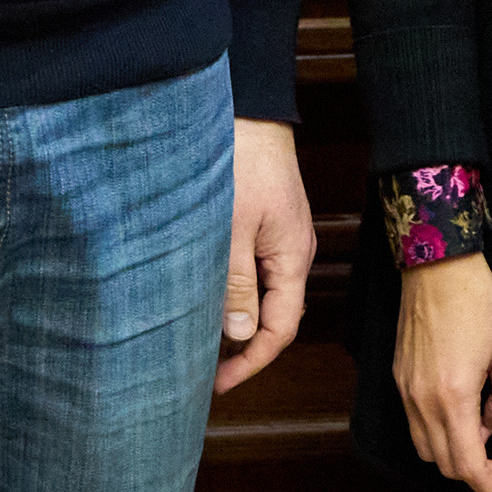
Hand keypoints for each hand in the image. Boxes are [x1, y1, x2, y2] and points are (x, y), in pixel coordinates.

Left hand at [217, 117, 316, 392]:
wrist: (249, 108)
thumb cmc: (241, 161)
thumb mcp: (231, 228)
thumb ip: (235, 283)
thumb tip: (239, 334)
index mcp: (293, 258)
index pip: (280, 329)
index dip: (251, 361)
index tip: (219, 383)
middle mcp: (293, 251)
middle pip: (273, 314)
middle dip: (241, 345)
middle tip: (202, 367)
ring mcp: (280, 235)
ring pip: (261, 291)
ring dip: (233, 315)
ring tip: (197, 335)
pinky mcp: (266, 220)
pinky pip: (253, 267)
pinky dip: (232, 288)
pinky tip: (204, 291)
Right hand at [394, 256, 491, 491]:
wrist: (435, 264)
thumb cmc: (478, 301)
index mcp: (453, 396)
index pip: (470, 467)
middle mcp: (422, 400)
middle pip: (446, 466)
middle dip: (482, 475)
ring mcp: (406, 390)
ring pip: (427, 450)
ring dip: (458, 457)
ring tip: (487, 438)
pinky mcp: (398, 377)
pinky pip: (416, 425)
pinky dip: (441, 436)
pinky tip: (465, 416)